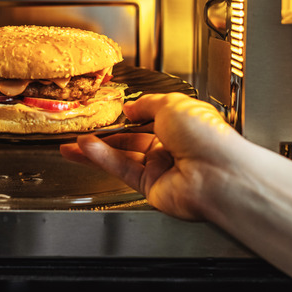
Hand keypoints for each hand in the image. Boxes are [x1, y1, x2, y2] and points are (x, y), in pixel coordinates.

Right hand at [60, 93, 242, 219]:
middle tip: (83, 130)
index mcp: (182, 125)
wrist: (218, 174)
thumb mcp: (171, 104)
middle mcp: (171, 147)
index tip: (107, 111)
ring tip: (73, 143)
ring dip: (97, 149)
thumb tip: (130, 107)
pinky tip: (86, 149)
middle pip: (131, 139)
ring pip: (122, 156)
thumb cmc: (207, 136)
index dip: (128, 115)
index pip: (149, 118)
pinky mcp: (150, 186)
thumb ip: (145, 104)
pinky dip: (102, 159)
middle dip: (105, 135)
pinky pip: (121, 169)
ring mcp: (160, 168)